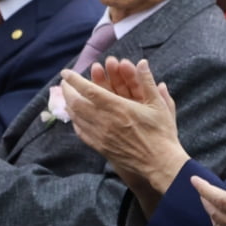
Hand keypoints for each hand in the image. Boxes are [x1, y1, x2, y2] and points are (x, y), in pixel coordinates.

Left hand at [59, 58, 185, 202]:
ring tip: (68, 97)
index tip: (66, 73)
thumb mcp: (159, 105)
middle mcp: (105, 121)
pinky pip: (82, 133)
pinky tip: (77, 118)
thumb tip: (143, 62)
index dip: (74, 80)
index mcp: (118, 107)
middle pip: (76, 103)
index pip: (89, 90)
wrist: (159, 163)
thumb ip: (148, 82)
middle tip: (64, 83)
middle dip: (67, 91)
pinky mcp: (101, 148)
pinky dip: (76, 123)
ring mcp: (101, 136)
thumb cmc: (161, 133)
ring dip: (69, 105)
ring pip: (77, 118)